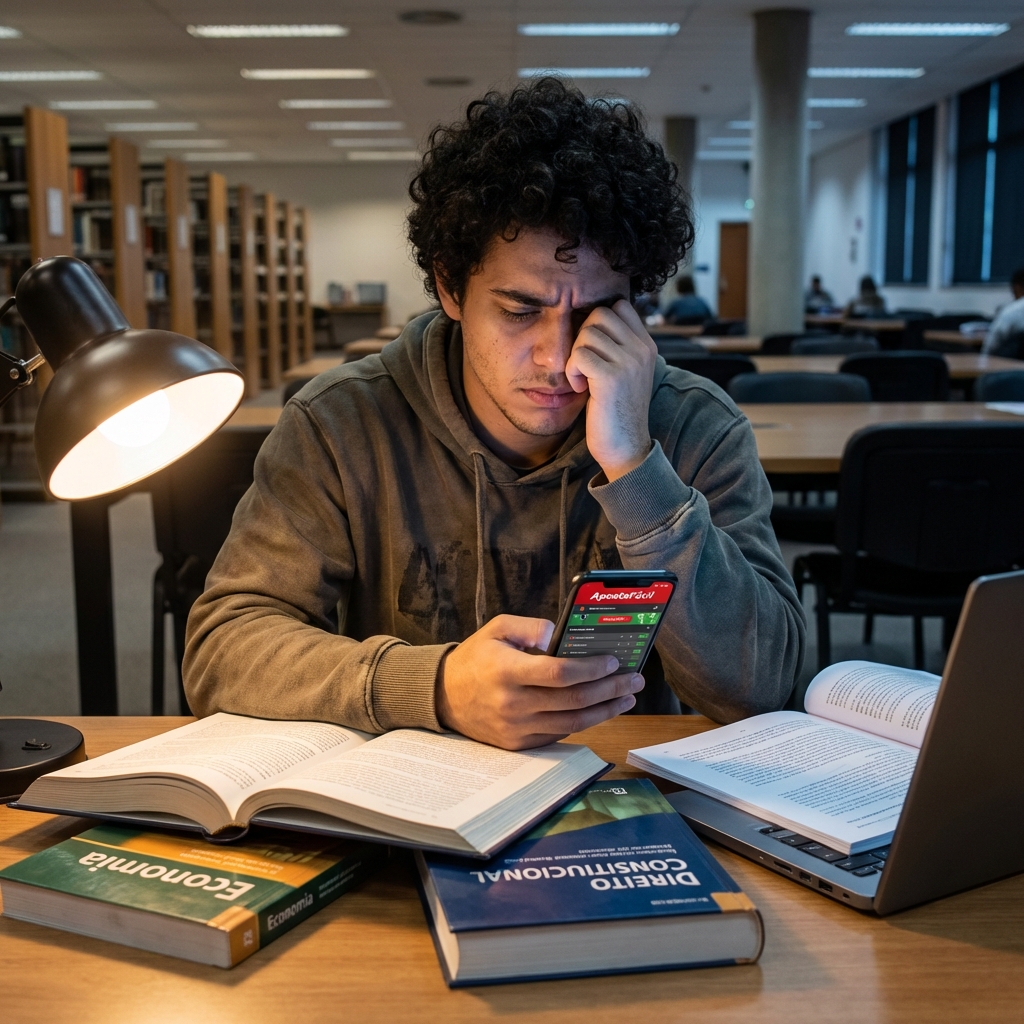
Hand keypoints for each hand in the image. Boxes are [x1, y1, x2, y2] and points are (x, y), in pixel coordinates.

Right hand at [436, 614, 643, 749]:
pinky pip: (559, 733)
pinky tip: (600, 709)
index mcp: (508, 671)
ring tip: (626, 697)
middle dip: (611, 689)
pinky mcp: (519, 744)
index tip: (613, 660)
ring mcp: (517, 728)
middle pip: (574, 699)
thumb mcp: (498, 629)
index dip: (591, 669)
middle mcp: (514, 703)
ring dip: (606, 710)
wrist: (444, 697)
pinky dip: (584, 721)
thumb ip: (532, 627)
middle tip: (634, 679)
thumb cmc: (476, 658)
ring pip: (574, 722)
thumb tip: (563, 634)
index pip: (559, 673)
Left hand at [565, 299, 656, 481]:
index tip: (594, 350)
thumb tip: (592, 318)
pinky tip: (580, 389)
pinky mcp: (611, 377)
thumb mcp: (624, 372)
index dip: (598, 322)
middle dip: (583, 337)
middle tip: (584, 364)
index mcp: (646, 345)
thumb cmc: (616, 411)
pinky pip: (578, 355)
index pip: (619, 305)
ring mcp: (629, 362)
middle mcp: (642, 349)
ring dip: (576, 356)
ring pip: (586, 332)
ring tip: (583, 379)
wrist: (626, 448)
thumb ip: (617, 345)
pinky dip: (572, 372)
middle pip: (599, 314)